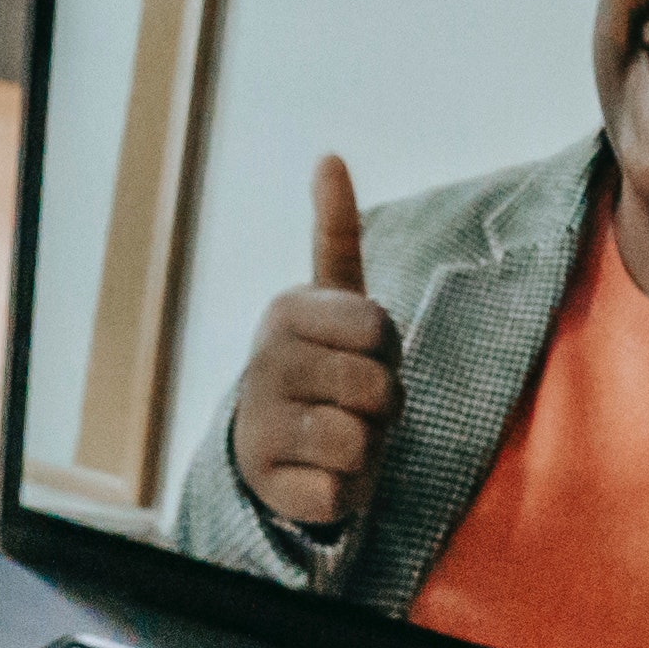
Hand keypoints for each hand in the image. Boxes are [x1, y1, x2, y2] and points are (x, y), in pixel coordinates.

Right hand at [226, 155, 399, 537]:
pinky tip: (317, 476)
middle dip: (384, 403)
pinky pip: (342, 492)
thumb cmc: (321, 367)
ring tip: (338, 439)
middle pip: (378, 387)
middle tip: (353, 403)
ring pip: (361, 442)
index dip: (388, 349)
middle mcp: (264, 363)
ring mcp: (260, 425)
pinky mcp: (267, 484)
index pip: (380, 328)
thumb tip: (329, 155)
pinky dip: (346, 492)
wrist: (269, 448)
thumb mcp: (331, 303)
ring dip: (368, 449)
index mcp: (287, 311)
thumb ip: (334, 234)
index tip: (362, 352)